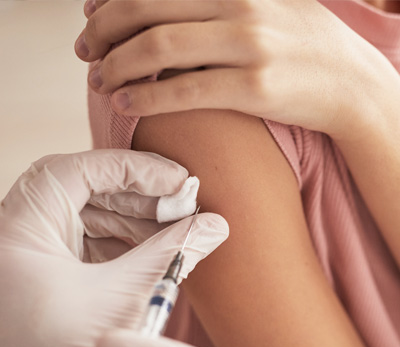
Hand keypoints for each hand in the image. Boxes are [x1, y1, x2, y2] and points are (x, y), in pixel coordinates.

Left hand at [0, 149, 227, 346]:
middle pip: (85, 190)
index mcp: (19, 232)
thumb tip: (214, 226)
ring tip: (176, 228)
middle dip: (140, 197)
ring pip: (87, 215)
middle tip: (185, 205)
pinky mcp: (47, 271)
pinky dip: (122, 242)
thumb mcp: (124, 299)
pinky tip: (153, 248)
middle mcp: (18, 235)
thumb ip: (172, 254)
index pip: (76, 171)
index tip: (177, 179)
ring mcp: (31, 253)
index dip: (132, 169)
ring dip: (135, 219)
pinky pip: (86, 241)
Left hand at [74, 0, 390, 137]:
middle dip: (103, 29)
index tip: (90, 16)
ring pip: (159, 46)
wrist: (349, 83)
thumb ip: (216, 5)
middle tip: (85, 52)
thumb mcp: (263, 6)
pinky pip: (184, 90)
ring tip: (98, 81)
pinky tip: (122, 103)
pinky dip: (145, 96)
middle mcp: (239, 3)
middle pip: (146, 6)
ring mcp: (248, 44)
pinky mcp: (253, 88)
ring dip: (116, 64)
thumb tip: (167, 13)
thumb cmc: (301, 46)